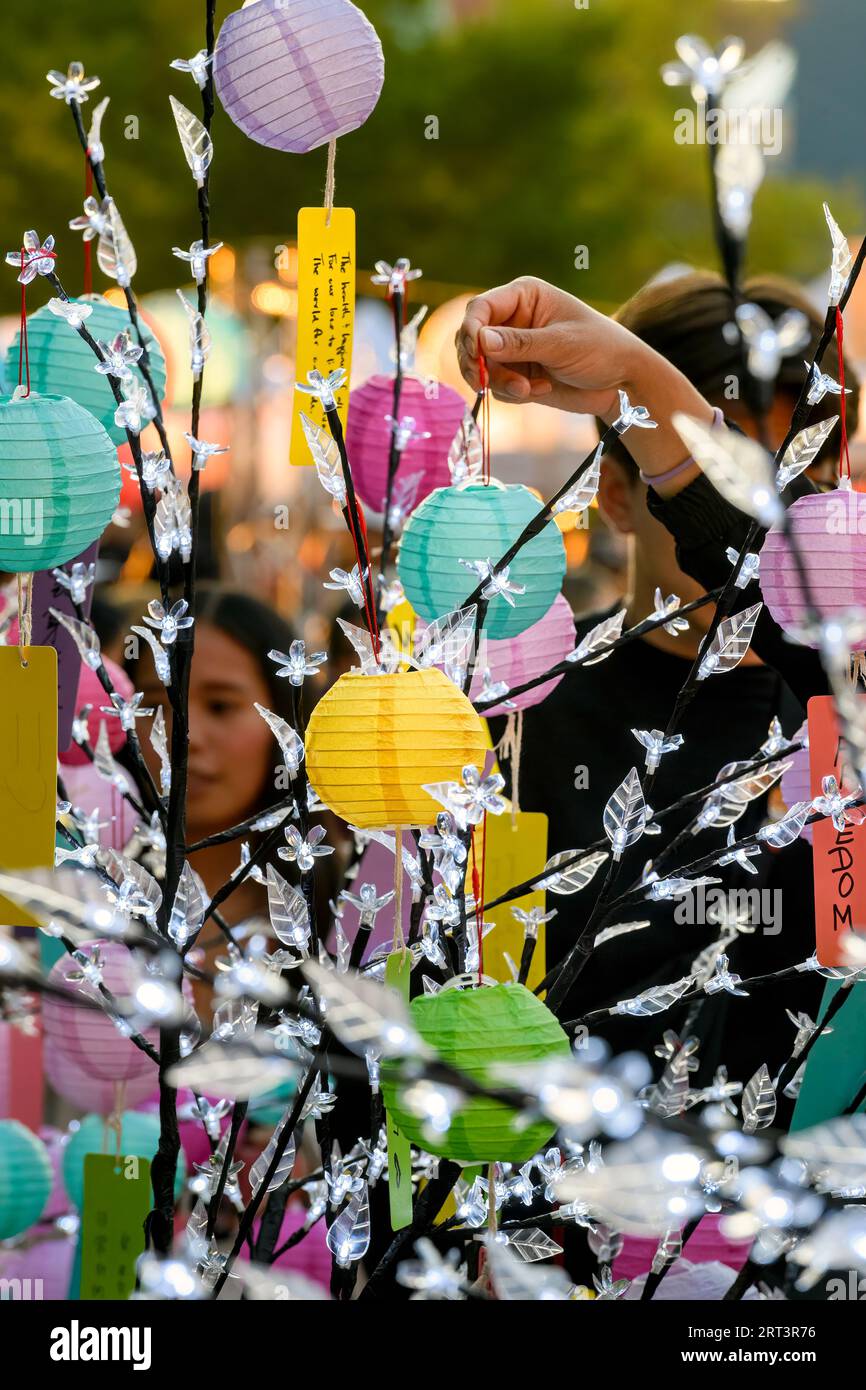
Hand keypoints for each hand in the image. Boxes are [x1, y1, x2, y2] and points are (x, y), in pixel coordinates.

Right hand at [455, 274, 715, 493]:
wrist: (621, 383)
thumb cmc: (600, 349)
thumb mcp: (561, 344)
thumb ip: (519, 343)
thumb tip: (479, 340)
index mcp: (523, 297)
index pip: (479, 309)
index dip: (471, 330)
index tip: (476, 353)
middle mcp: (512, 320)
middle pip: (470, 339)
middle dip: (481, 363)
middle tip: (495, 381)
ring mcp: (512, 349)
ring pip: (479, 367)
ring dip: (498, 382)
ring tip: (528, 390)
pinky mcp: (516, 374)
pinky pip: (495, 387)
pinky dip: (511, 393)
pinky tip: (540, 390)